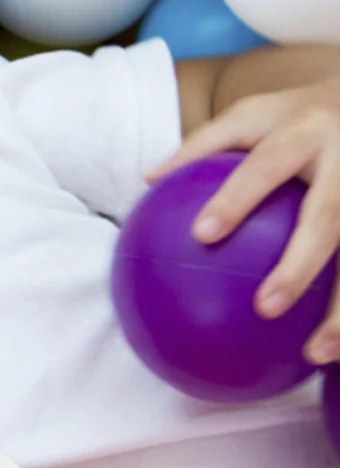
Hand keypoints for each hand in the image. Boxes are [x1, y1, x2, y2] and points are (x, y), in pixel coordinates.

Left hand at [149, 78, 339, 362]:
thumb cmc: (296, 114)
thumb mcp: (252, 115)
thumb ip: (204, 146)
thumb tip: (147, 180)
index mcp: (303, 131)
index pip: (264, 166)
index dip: (236, 198)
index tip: (204, 235)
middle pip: (328, 218)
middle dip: (299, 265)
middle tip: (265, 308)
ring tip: (316, 353)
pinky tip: (335, 353)